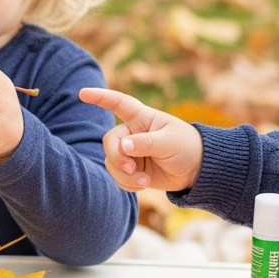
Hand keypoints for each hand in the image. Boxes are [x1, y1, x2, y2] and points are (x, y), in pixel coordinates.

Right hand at [78, 87, 202, 191]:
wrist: (196, 170)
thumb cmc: (187, 147)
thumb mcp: (169, 142)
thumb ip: (146, 143)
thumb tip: (123, 146)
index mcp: (142, 118)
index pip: (118, 103)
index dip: (100, 97)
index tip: (82, 93)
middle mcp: (132, 133)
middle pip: (110, 141)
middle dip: (117, 157)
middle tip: (130, 168)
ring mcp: (130, 152)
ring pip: (111, 162)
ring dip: (125, 174)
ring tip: (144, 181)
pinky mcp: (131, 169)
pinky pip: (117, 176)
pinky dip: (127, 183)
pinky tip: (143, 184)